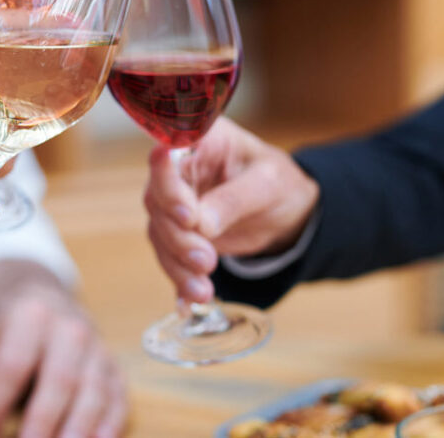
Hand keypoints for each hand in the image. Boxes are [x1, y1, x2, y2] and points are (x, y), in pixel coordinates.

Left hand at [0, 281, 127, 437]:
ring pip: (92, 392)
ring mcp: (98, 352)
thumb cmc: (7, 340)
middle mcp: (70, 330)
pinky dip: (108, 427)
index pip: (13, 364)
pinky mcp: (116, 373)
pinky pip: (118, 401)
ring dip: (78, 429)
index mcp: (30, 317)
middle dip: (41, 422)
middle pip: (60, 379)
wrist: (49, 311)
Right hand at [143, 118, 318, 302]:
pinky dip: (180, 281)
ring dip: (178, 265)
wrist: (286, 212)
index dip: (169, 186)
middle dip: (178, 237)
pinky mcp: (179, 235)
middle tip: (206, 260)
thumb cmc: (278, 182)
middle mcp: (179, 172)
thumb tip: (202, 224)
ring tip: (203, 290)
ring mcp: (175, 205)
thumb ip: (235, 199)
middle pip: (158, 203)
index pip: (168, 158)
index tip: (189, 216)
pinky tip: (190, 301)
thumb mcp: (268, 183)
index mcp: (199, 142)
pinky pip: (170, 258)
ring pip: (160, 235)